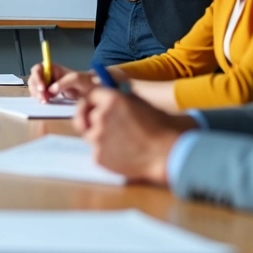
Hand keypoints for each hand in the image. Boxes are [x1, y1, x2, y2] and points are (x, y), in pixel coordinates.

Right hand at [29, 64, 94, 101]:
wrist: (89, 92)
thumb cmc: (84, 82)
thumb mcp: (76, 79)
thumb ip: (63, 82)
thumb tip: (51, 89)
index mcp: (52, 68)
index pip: (38, 69)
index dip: (37, 78)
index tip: (42, 88)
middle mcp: (47, 75)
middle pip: (33, 79)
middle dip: (36, 89)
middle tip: (43, 98)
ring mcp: (47, 84)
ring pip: (35, 88)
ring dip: (37, 95)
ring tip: (45, 101)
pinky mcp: (48, 93)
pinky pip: (39, 95)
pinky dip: (40, 99)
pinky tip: (45, 102)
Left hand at [78, 87, 197, 183]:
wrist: (168, 154)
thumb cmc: (161, 127)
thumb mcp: (141, 102)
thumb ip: (121, 98)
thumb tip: (109, 96)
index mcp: (112, 99)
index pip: (90, 95)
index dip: (93, 101)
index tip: (94, 105)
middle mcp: (100, 116)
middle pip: (84, 115)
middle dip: (88, 117)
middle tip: (98, 123)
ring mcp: (97, 138)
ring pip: (90, 134)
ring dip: (99, 136)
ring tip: (121, 142)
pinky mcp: (97, 157)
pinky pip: (97, 152)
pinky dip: (105, 153)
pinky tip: (123, 154)